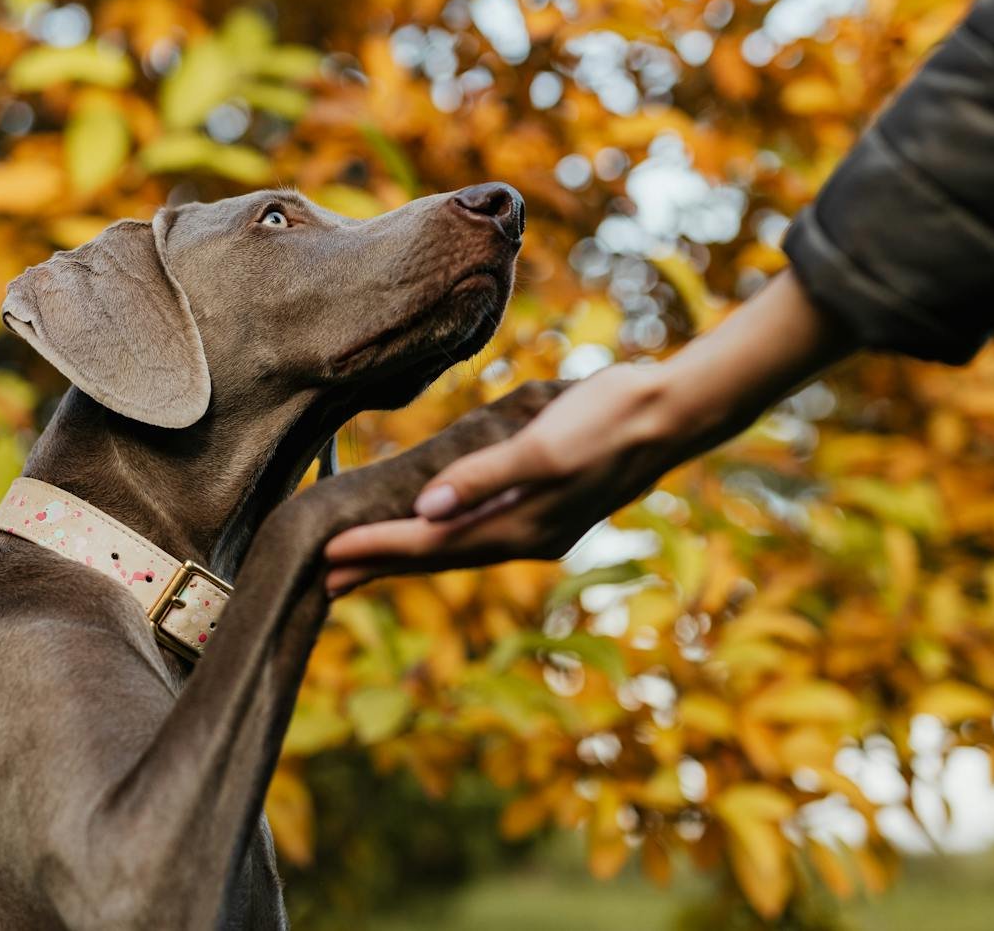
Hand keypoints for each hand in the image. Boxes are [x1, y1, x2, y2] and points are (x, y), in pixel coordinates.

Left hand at [322, 365, 685, 592]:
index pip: (431, 544)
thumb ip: (485, 477)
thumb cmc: (609, 419)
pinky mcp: (545, 507)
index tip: (325, 554)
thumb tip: (426, 509)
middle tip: (320, 580)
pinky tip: (424, 531)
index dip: (377, 549)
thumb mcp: (544, 445)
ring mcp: (538, 525)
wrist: (673, 412)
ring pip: (455, 548)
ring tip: (357, 564)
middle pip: (437, 558)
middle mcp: (526, 536)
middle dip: (379, 566)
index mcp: (522, 526)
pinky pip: (476, 532)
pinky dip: (440, 537)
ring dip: (404, 556)